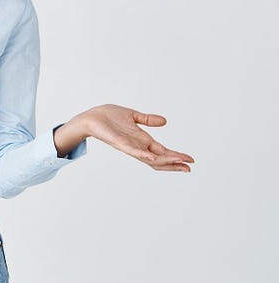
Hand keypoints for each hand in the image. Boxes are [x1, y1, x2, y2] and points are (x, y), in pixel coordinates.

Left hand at [79, 104, 193, 171]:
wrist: (91, 116)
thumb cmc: (108, 116)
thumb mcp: (133, 116)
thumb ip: (147, 120)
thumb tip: (164, 121)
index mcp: (142, 140)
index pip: (163, 152)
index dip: (176, 156)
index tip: (190, 160)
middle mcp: (137, 146)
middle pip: (159, 159)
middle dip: (175, 163)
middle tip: (190, 167)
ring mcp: (129, 146)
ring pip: (149, 158)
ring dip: (165, 161)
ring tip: (180, 163)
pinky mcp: (119, 143)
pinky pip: (133, 151)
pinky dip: (143, 155)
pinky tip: (153, 157)